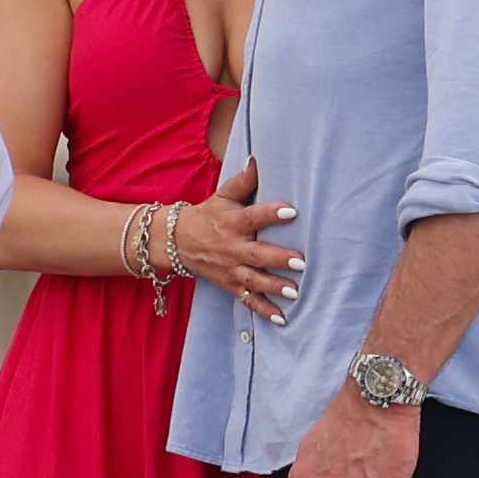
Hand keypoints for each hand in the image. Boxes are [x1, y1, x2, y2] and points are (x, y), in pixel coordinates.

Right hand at [172, 158, 302, 322]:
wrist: (177, 242)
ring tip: (295, 291)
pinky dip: (264, 310)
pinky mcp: (230, 285)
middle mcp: (232, 247)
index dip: (271, 214)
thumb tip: (258, 160)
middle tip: (301, 262)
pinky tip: (282, 317)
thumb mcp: (222, 196)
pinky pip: (248, 299)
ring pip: (254, 280)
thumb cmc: (208, 215)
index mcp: (233, 222)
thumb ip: (244, 181)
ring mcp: (231, 269)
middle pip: (257, 255)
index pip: (254, 216)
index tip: (292, 212)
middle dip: (278, 259)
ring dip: (274, 287)